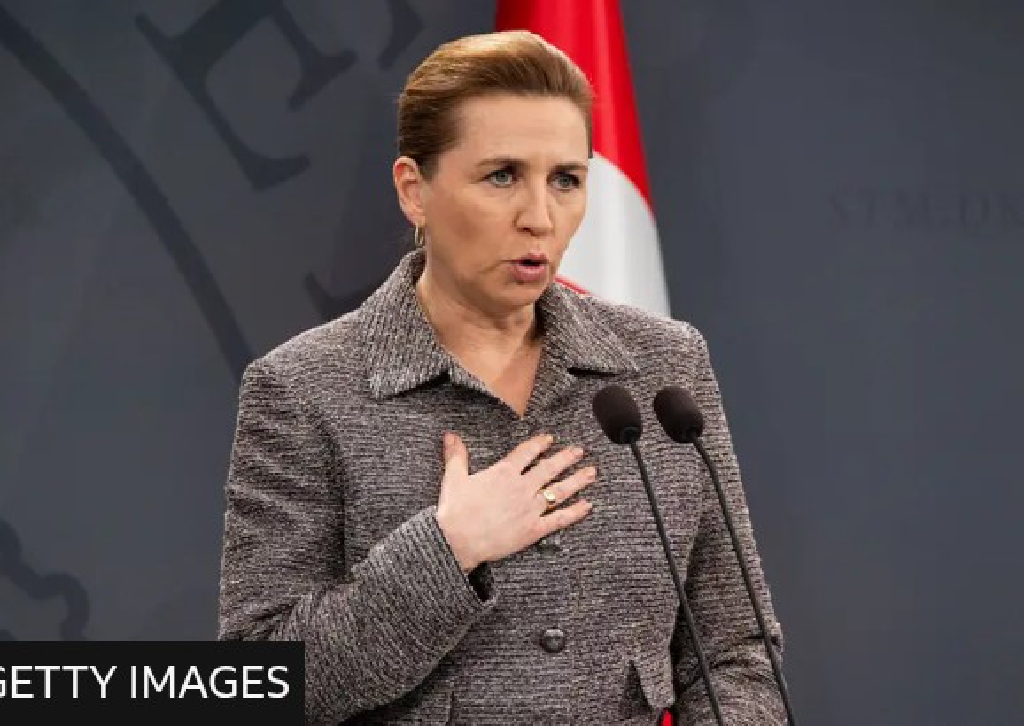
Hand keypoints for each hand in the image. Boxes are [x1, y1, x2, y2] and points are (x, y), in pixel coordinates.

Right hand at [436, 432, 596, 572]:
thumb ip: (456, 455)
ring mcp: (530, 508)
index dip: (540, 444)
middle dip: (566, 458)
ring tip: (591, 473)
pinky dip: (575, 512)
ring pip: (559, 491)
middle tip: (580, 451)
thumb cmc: (455, 511)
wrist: (458, 540)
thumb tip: (450, 435)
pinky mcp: (533, 529)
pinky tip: (587, 506)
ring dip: (577, 481)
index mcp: (504, 472)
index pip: (527, 452)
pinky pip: (559, 519)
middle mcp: (522, 487)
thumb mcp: (454, 478)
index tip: (550, 439)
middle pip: (549, 468)